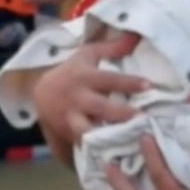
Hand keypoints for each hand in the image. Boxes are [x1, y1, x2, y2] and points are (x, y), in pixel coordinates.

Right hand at [31, 36, 150, 145]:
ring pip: (89, 131)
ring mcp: (72, 119)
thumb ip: (112, 47)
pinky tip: (117, 153)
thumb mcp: (87, 55)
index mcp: (84, 77)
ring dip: (107, 137)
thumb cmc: (72, 72)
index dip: (128, 83)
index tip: (148, 85)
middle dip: (121, 114)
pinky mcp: (70, 135)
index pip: (108, 79)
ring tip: (129, 140)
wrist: (41, 94)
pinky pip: (86, 144)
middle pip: (100, 107)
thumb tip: (136, 36)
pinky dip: (99, 149)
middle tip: (143, 118)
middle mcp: (78, 98)